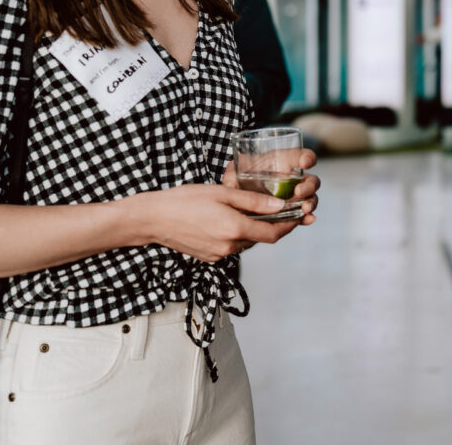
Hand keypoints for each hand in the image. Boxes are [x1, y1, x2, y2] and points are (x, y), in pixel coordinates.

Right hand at [121, 183, 301, 261]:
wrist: (153, 218)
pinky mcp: (209, 257)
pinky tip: (230, 220)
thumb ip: (253, 201)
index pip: (273, 234)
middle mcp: (229, 247)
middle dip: (272, 225)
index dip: (288, 225)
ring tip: (252, 211)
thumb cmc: (185, 200)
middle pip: (261, 238)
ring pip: (246, 242)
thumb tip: (280, 205)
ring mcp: (218, 255)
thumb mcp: (222, 193)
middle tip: (279, 209)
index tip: (297, 215)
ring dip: (253, 230)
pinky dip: (237, 235)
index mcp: (234, 229)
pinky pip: (232, 247)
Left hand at [223, 157, 320, 225]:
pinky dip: (307, 218)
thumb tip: (232, 186)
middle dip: (309, 185)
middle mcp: (293, 179)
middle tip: (298, 191)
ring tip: (304, 208)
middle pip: (311, 180)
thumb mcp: (233, 173)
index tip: (304, 163)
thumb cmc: (237, 178)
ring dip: (310, 202)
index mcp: (282, 162)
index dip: (306, 158)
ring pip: (310, 198)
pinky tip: (308, 219)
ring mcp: (294, 196)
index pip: (300, 156)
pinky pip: (303, 215)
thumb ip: (232, 177)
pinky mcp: (291, 212)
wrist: (237, 198)